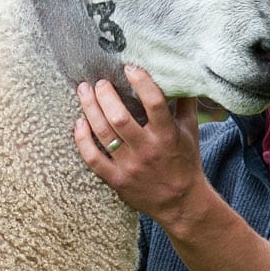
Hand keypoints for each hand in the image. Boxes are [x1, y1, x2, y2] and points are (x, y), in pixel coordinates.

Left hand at [73, 65, 210, 225]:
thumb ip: (185, 103)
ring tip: (84, 91)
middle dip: (105, 95)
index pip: (154, 103)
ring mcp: (129, 166)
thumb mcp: (190, 131)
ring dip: (90, 109)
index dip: (141, 82)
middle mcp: (147, 150)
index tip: (130, 68)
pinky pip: (92, 157)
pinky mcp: (116, 180)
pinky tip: (79, 123)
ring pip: (103, 134)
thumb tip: (180, 74)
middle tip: (99, 82)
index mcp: (167, 135)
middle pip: (120, 118)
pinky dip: (82, 139)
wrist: (180, 203)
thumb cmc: (185, 162)